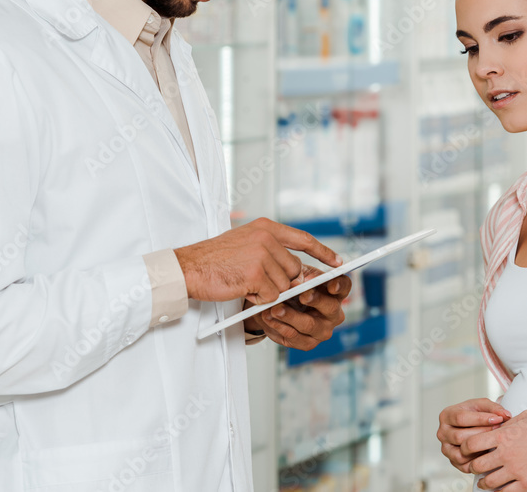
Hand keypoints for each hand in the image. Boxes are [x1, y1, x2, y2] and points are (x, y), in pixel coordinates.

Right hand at [174, 218, 341, 303]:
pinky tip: (241, 289)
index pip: (303, 239)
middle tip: (254, 280)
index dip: (323, 252)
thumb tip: (300, 275)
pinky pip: (270, 297)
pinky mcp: (255, 274)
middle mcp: (267, 238)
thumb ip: (272, 253)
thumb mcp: (246, 244)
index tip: (338, 263)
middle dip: (281, 282)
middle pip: (294, 270)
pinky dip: (258, 299)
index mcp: (266, 227)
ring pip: (283, 286)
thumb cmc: (214, 259)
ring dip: (266, 292)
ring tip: (243, 282)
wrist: (188, 268)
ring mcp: (262, 255)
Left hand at [245, 267, 351, 349]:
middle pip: (330, 307)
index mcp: (335, 292)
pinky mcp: (308, 343)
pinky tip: (269, 318)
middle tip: (302, 295)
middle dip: (315, 300)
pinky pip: (294, 337)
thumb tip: (297, 283)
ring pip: (309, 324)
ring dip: (290, 316)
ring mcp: (322, 330)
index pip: (344, 286)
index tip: (331, 285)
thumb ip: (299, 276)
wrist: (275, 305)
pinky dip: (279, 326)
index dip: (340, 285)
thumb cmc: (292, 287)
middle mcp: (334, 313)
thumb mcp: (296, 275)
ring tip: (275, 309)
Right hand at [437, 398, 510, 472]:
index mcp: (447, 415)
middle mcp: (442, 432)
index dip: (480, 419)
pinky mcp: (452, 461)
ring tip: (493, 442)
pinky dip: (478, 461)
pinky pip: (464, 465)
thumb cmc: (475, 415)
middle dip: (482, 434)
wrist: (471, 426)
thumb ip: (494, 408)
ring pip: (462, 452)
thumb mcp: (482, 406)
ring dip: (480, 448)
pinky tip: (488, 453)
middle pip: (460, 436)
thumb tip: (505, 415)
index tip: (497, 419)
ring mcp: (446, 448)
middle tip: (499, 431)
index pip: (460, 418)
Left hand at [464, 409, 526, 490]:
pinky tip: (499, 489)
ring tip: (483, 481)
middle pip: (477, 465)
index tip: (466, 450)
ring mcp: (517, 471)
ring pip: (489, 482)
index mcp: (503, 436)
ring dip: (483, 482)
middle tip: (473, 466)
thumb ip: (507, 423)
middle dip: (472, 466)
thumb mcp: (525, 416)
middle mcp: (507, 455)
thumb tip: (497, 426)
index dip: (465, 448)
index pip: (471, 444)